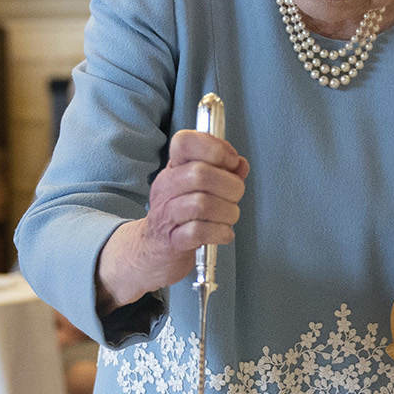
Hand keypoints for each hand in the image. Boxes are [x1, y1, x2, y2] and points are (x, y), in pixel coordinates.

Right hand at [96, 130, 248, 313]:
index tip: (231, 162)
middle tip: (235, 197)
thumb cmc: (180, 216)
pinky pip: (199, 232)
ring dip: (228, 212)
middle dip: (230, 186)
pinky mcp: (171, 240)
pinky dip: (220, 233)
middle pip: (200, 174)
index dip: (215, 147)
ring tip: (229, 217)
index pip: (185, 142)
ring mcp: (166, 214)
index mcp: (173, 169)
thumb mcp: (199, 188)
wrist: (152, 251)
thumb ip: (223, 173)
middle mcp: (166, 187)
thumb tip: (240, 165)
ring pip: (202, 204)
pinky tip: (223, 234)